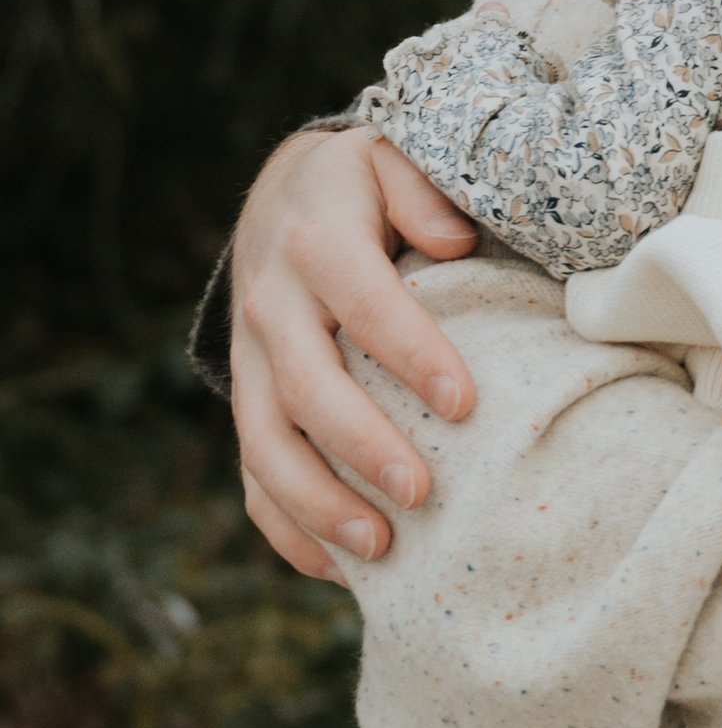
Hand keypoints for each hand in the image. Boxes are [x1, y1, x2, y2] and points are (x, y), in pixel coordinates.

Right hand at [231, 126, 478, 575]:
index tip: (464, 404)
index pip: (366, 303)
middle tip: (423, 494)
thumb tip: (453, 241)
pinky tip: (338, 568)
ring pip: (267, 445)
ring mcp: (253, 363)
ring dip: (318, 504)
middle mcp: (272, 307)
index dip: (412, 354)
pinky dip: (287, 528)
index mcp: (318, 243)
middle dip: (362, 447)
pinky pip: (254, 475)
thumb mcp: (390, 158)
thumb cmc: (362, 190)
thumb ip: (423, 190)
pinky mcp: (251, 402)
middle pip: (308, 388)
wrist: (284, 199)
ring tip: (380, 552)